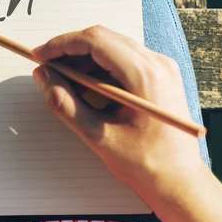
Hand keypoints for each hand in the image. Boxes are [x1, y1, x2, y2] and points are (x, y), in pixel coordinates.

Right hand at [31, 25, 205, 195]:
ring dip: (83, 58)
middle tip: (47, 66)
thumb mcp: (97, 135)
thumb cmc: (146, 165)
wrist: (182, 183)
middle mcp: (157, 63)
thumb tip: (43, 76)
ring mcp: (161, 67)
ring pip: (111, 45)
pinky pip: (123, 57)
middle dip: (69, 49)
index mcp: (145, 76)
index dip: (62, 44)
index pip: (95, 41)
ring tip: (63, 79)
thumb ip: (65, 103)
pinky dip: (99, 66)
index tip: (40, 55)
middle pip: (103, 38)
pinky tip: (84, 85)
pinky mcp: (159, 74)